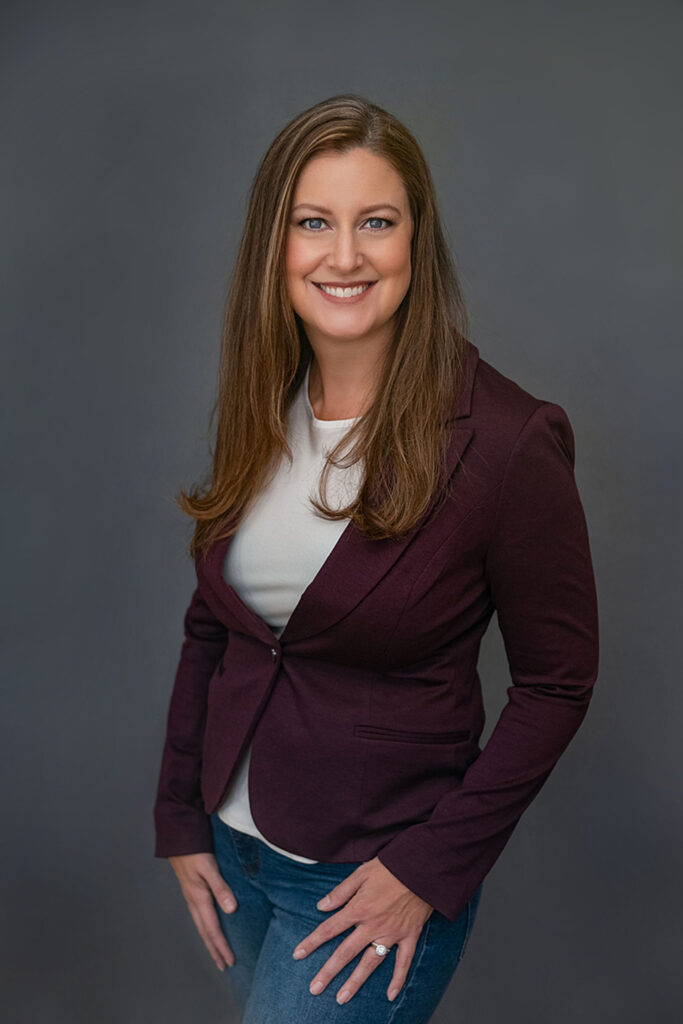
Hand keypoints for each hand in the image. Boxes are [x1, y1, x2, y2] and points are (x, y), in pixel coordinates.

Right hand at [169, 852, 237, 970]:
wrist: (178, 838)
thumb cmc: (194, 851)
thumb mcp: (209, 867)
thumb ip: (221, 887)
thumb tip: (232, 910)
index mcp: (199, 898)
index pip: (213, 929)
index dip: (221, 947)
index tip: (230, 961)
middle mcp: (194, 901)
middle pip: (205, 933)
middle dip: (215, 950)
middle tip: (225, 966)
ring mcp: (191, 897)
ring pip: (201, 926)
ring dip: (210, 941)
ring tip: (217, 953)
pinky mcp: (192, 891)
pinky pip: (200, 917)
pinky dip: (206, 928)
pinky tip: (210, 927)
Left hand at [292, 856, 433, 1004]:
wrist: (422, 867)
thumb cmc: (391, 866)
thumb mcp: (361, 873)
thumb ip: (340, 892)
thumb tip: (321, 907)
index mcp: (359, 908)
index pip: (330, 928)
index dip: (313, 941)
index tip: (298, 954)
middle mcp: (373, 925)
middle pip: (346, 952)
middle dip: (328, 971)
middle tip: (314, 988)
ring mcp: (392, 933)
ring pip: (370, 963)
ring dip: (355, 982)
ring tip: (341, 998)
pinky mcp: (409, 936)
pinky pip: (403, 961)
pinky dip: (398, 979)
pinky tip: (391, 995)